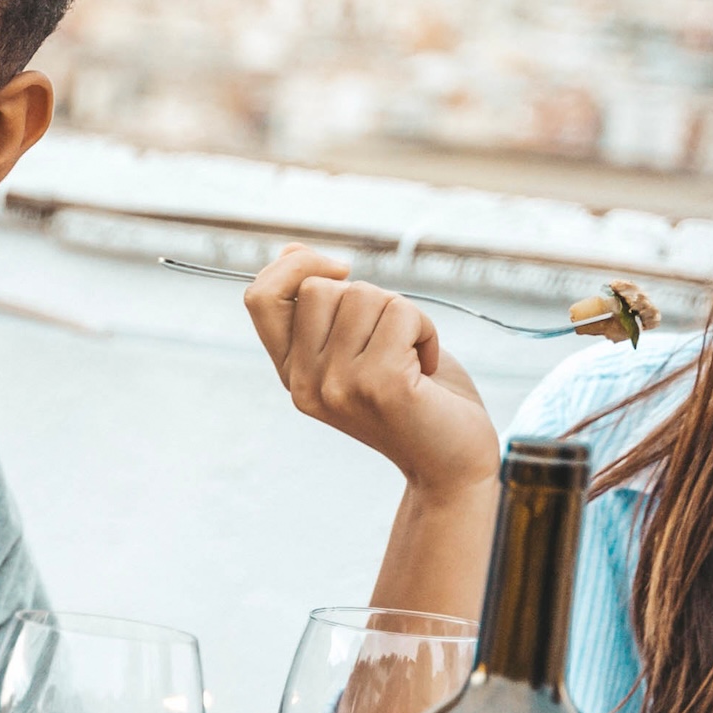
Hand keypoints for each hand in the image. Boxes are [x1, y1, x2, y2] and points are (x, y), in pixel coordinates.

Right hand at [242, 247, 499, 499]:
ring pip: (364, 296)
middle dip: (369, 297)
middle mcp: (303, 383)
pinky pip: (401, 314)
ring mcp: (336, 387)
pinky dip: (427, 331)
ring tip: (413, 355)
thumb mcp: (360, 345)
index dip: (295, 266)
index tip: (342, 270)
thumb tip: (289, 250)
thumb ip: (326, 308)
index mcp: (292, 372)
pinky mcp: (378, 386)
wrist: (452, 462)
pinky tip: (427, 366)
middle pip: (320, 288)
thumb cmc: (417, 396)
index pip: (260, 298)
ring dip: (404, 315)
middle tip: (392, 339)